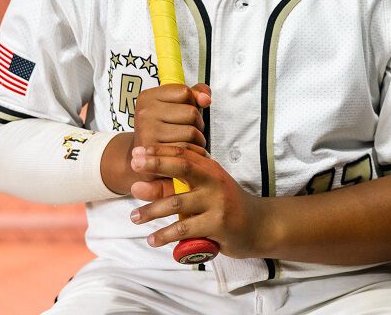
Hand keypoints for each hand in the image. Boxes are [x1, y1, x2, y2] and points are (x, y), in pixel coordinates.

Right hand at [100, 83, 210, 193]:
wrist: (143, 161)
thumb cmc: (163, 130)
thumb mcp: (174, 107)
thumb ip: (194, 94)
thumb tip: (206, 99)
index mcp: (148, 97)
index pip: (185, 92)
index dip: (192, 103)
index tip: (185, 112)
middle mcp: (145, 112)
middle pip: (191, 112)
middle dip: (198, 123)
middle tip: (189, 130)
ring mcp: (148, 132)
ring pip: (191, 132)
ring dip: (198, 139)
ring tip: (189, 142)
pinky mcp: (155, 152)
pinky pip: (186, 149)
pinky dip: (194, 152)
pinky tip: (187, 153)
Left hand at [128, 144, 266, 257]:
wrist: (258, 226)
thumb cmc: (225, 205)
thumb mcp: (208, 188)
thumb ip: (181, 184)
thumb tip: (142, 182)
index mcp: (210, 168)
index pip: (183, 153)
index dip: (159, 151)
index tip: (137, 153)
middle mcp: (214, 180)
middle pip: (182, 167)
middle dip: (156, 165)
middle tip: (133, 168)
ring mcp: (216, 202)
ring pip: (178, 202)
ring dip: (152, 210)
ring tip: (134, 217)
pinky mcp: (217, 224)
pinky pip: (186, 229)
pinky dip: (166, 235)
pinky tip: (152, 239)